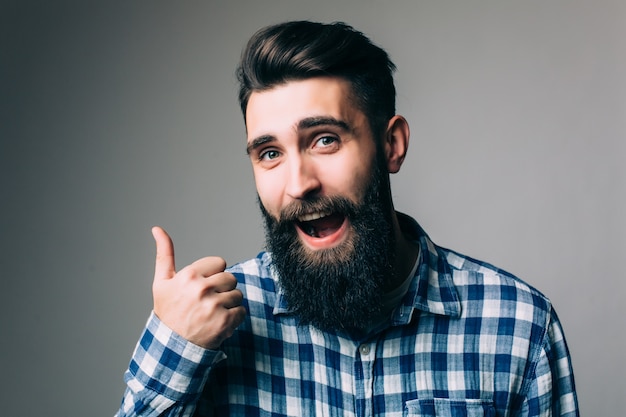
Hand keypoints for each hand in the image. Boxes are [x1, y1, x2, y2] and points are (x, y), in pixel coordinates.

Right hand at [151, 226, 245, 349]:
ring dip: (228, 304)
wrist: (171, 346)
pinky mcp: (225, 322)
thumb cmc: (168, 311)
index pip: (220, 263)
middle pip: (231, 278)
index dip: (212, 275)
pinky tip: (218, 322)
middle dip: (222, 288)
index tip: (202, 287)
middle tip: (207, 301)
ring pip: (237, 295)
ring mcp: (215, 306)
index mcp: (190, 275)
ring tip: (212, 312)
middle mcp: (202, 289)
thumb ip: (164, 253)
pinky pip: (242, 311)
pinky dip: (234, 318)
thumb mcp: (162, 281)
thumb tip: (157, 228)